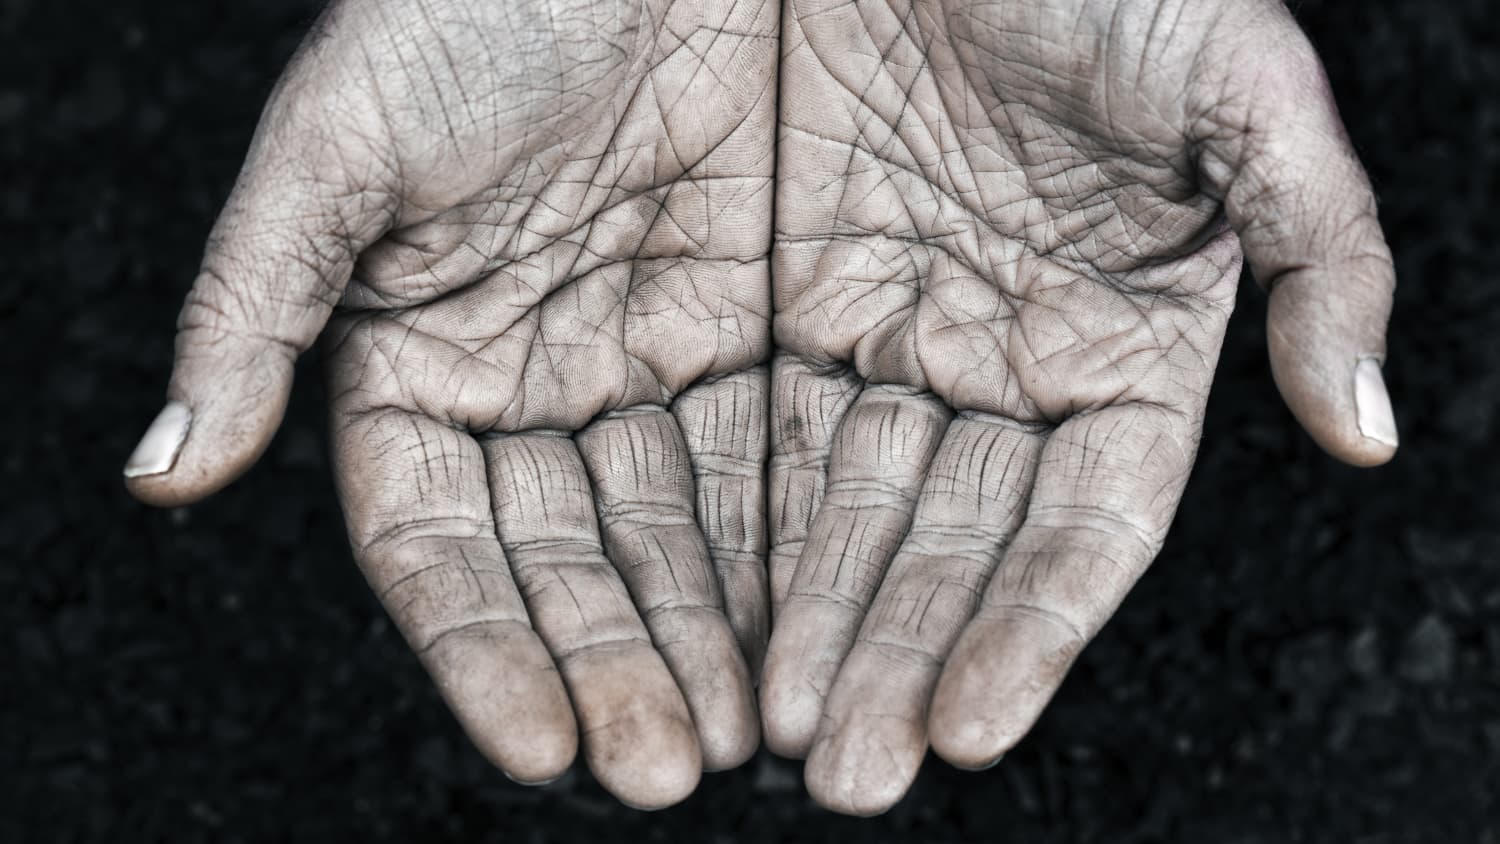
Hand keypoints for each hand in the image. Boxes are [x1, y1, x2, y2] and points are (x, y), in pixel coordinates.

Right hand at [123, 0, 776, 807]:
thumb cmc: (470, 2)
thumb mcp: (343, 141)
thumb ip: (253, 304)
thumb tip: (163, 468)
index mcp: (417, 362)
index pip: (440, 544)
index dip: (482, 649)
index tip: (539, 746)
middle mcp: (532, 386)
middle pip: (567, 562)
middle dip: (614, 667)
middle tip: (663, 769)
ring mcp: (645, 364)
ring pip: (675, 531)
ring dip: (707, 638)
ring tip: (745, 740)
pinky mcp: (750, 327)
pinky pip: (770, 452)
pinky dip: (785, 544)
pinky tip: (809, 631)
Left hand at [763, 0, 1397, 813]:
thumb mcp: (1239, 79)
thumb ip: (1325, 246)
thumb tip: (1366, 427)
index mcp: (1119, 341)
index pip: (1079, 524)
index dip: (1031, 626)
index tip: (969, 723)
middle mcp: (997, 362)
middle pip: (951, 544)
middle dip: (899, 657)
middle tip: (847, 770)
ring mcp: (882, 337)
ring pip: (845, 512)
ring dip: (812, 624)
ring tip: (775, 733)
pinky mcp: (771, 301)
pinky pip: (750, 433)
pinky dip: (734, 528)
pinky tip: (710, 619)